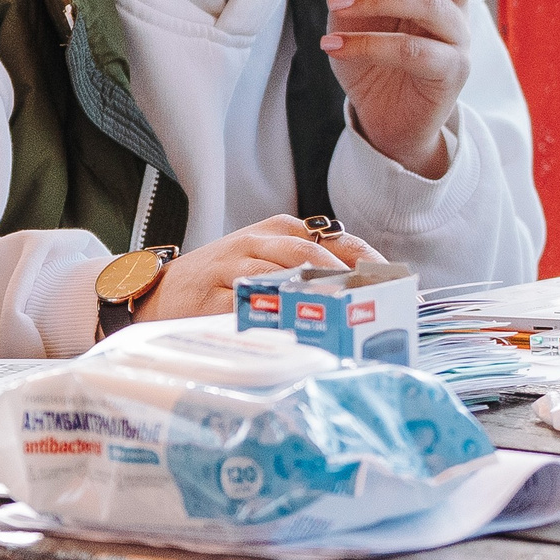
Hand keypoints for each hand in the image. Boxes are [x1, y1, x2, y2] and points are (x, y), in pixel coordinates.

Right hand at [132, 217, 387, 321]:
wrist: (159, 294)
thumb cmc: (222, 283)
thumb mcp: (267, 265)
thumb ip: (309, 274)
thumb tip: (367, 302)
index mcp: (279, 230)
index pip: (336, 240)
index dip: (370, 263)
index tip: (400, 288)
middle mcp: (259, 241)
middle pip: (314, 254)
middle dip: (351, 281)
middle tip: (378, 307)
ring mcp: (235, 265)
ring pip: (284, 272)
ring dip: (321, 294)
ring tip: (349, 314)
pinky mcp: (213, 293)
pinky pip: (250, 301)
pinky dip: (277, 314)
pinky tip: (299, 329)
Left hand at [296, 0, 474, 179]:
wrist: (384, 117)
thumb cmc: (374, 52)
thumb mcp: (349, 1)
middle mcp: (453, 3)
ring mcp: (456, 39)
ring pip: (432, 6)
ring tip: (336, 3)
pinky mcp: (448, 73)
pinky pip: (416, 53)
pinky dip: (371, 45)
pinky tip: (333, 44)